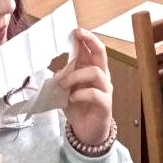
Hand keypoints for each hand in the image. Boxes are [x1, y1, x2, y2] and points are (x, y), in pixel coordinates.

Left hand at [55, 29, 114, 148]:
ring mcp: (105, 89)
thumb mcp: (67, 90)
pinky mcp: (105, 104)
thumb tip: (58, 70)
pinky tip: (72, 99)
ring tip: (63, 83)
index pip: (92, 49)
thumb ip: (64, 77)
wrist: (87, 132)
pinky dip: (81, 94)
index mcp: (92, 69)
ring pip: (96, 72)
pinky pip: (95, 93)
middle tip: (78, 34)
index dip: (85, 38)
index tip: (75, 29)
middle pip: (101, 53)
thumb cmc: (78, 107)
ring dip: (76, 75)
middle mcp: (102, 76)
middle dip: (90, 41)